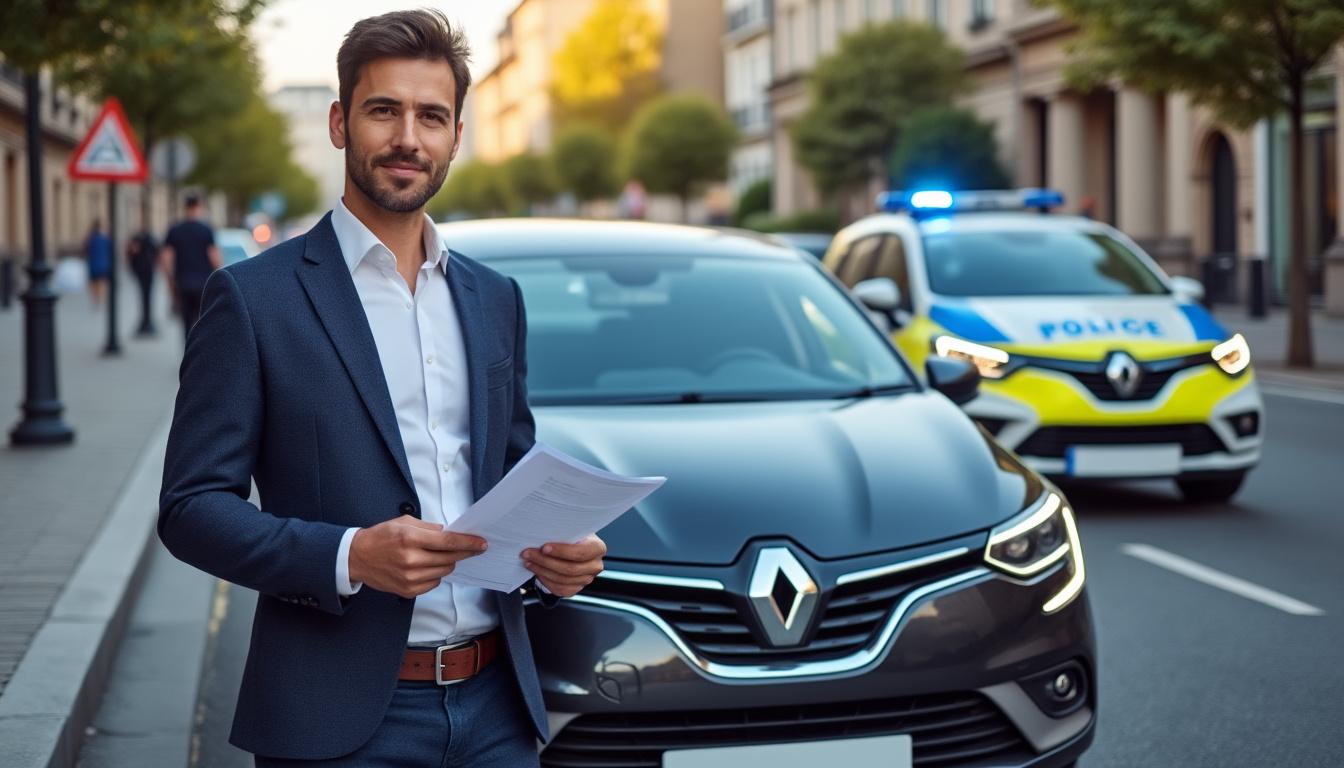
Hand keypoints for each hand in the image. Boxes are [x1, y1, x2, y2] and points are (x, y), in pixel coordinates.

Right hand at [349, 515, 486, 598]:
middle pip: (450, 559)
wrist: (357, 558)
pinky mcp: (407, 591)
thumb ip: (429, 527)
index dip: (468, 543)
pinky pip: (433, 583)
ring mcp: (409, 578)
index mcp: (410, 539)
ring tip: (437, 555)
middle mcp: (411, 560)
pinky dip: (435, 575)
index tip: (482, 544)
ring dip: (447, 563)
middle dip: (461, 552)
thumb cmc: (381, 536)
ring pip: (444, 572)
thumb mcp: (404, 522)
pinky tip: (425, 566)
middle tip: (467, 548)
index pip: (448, 542)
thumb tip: (449, 533)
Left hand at [521, 534, 605, 597]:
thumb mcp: (572, 530)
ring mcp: (587, 579)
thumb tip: (542, 533)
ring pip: (562, 580)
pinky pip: (560, 589)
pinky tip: (537, 571)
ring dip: (542, 570)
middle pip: (570, 569)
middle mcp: (595, 565)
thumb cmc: (572, 536)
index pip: (580, 553)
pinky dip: (546, 581)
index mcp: (597, 548)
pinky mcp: (576, 588)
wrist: (574, 547)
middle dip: (546, 561)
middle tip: (529, 554)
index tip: (544, 547)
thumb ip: (564, 532)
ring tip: (529, 561)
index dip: (561, 551)